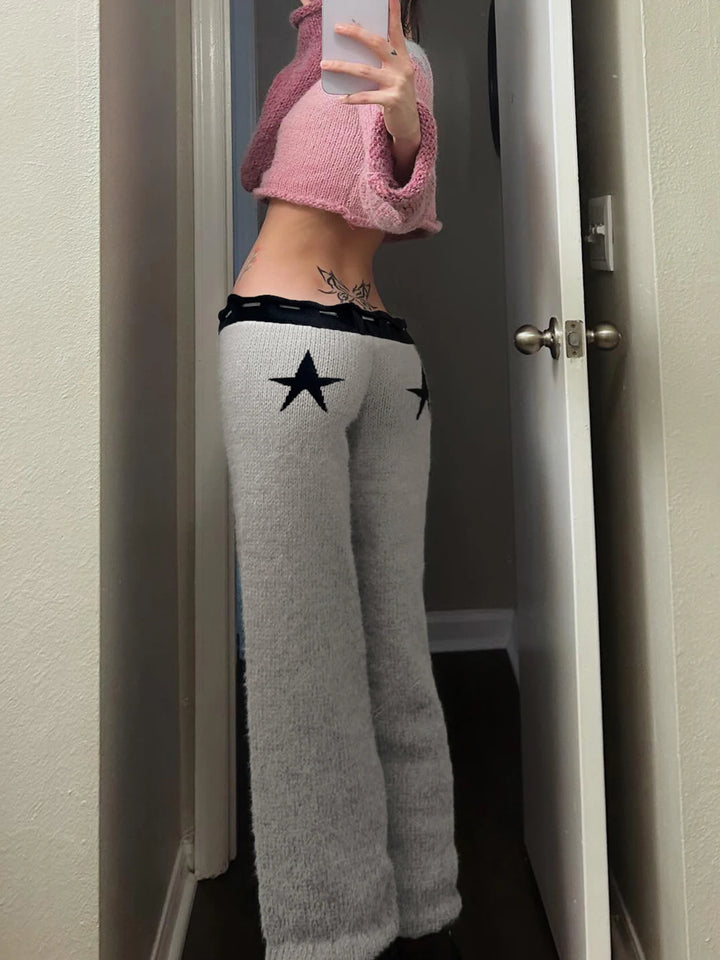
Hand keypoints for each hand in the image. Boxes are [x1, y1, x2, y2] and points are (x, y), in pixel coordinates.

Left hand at [320, 0, 420, 145]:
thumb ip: (380, 61)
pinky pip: (367, 97)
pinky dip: (352, 98)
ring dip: (342, 67)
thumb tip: (353, 50)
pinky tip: (341, 98)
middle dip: (356, 34)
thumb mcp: (393, 74)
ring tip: (325, 64)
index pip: (396, 30)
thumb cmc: (396, 94)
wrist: (409, 123)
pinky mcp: (392, 101)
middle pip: (376, 44)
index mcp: (402, 57)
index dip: (393, 13)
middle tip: (338, 28)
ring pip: (365, 71)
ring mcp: (398, 84)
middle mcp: (402, 67)